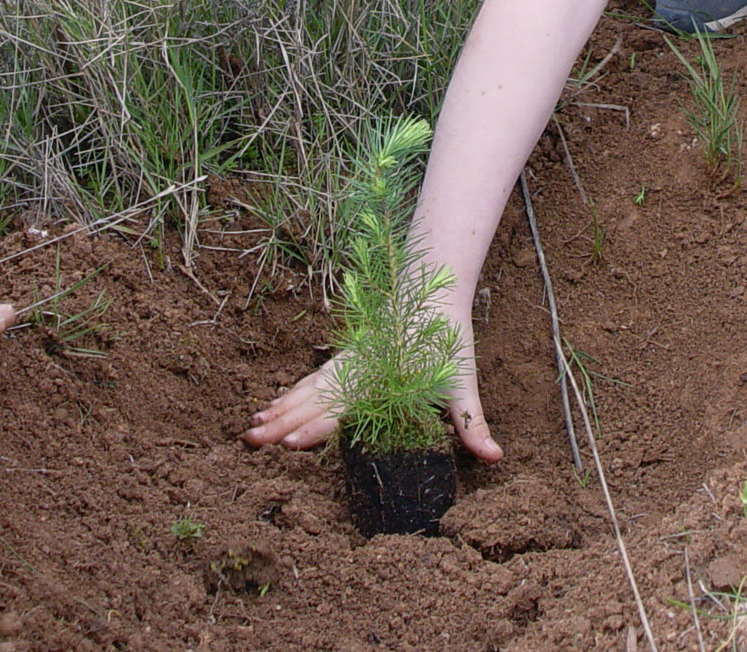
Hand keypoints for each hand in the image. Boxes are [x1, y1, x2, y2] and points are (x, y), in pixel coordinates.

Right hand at [243, 323, 503, 463]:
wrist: (434, 287)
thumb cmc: (449, 339)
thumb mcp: (464, 382)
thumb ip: (473, 423)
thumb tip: (494, 458)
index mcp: (382, 379)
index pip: (344, 408)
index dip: (316, 426)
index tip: (290, 441)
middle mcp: (359, 370)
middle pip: (315, 400)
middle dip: (284, 421)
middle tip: (252, 441)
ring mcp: (349, 361)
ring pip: (309, 388)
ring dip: (282, 407)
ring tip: (253, 426)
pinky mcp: (348, 356)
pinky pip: (314, 377)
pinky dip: (293, 391)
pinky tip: (276, 402)